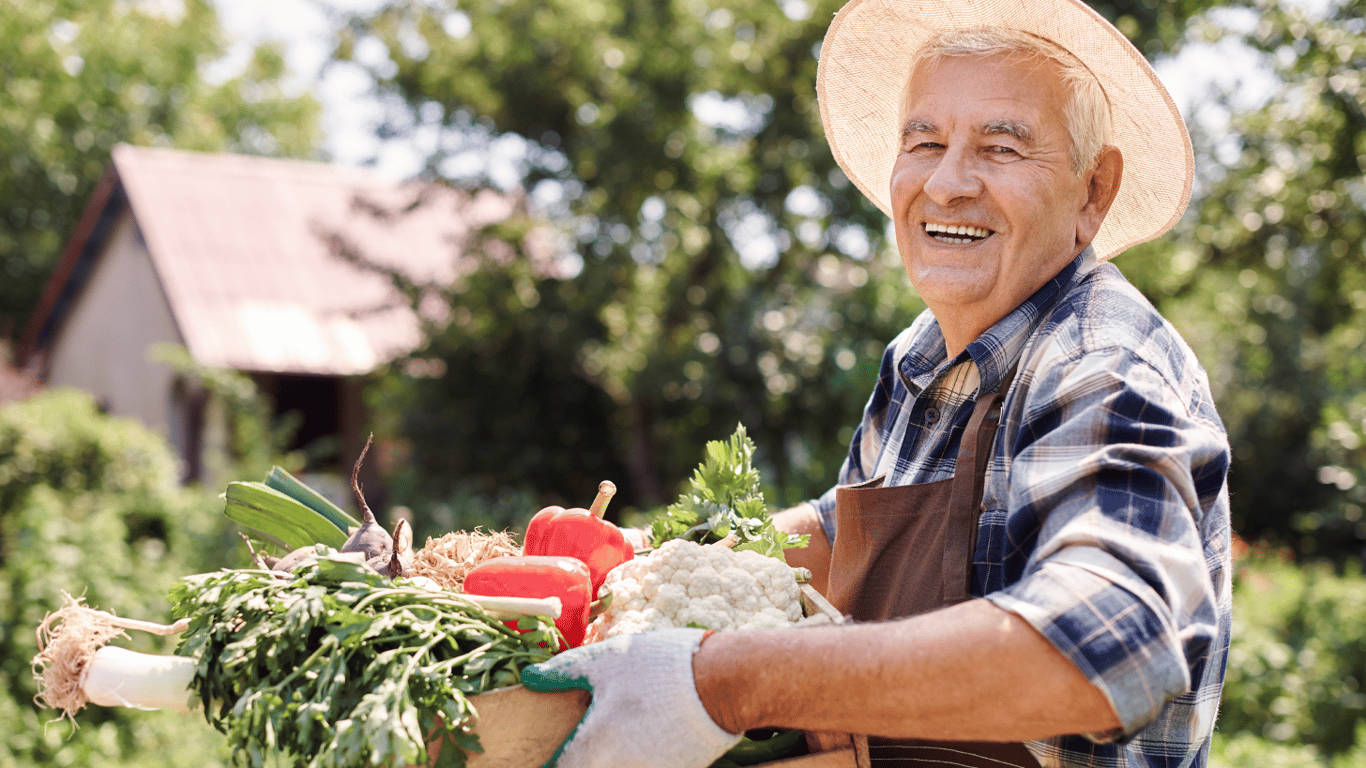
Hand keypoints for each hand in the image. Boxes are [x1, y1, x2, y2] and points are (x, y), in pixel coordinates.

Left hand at [520, 628, 742, 767]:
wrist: (724, 684)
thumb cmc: (659, 669)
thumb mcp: (604, 660)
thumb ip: (563, 672)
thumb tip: (529, 678)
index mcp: (592, 749)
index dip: (552, 765)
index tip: (547, 758)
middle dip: (580, 763)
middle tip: (579, 749)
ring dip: (607, 762)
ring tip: (613, 742)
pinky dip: (635, 762)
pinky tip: (640, 743)